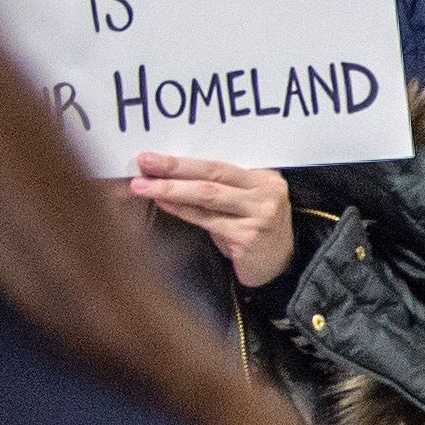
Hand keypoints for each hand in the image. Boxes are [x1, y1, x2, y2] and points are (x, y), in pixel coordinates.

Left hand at [129, 153, 291, 286]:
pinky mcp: (248, 237)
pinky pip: (207, 220)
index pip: (218, 164)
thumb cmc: (255, 231)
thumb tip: (170, 176)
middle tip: (144, 163)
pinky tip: (164, 204)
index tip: (154, 157)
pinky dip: (182, 211)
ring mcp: (259, 215)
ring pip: (207, 196)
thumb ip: (220, 189)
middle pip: (212, 174)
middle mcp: (266, 193)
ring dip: (171, 189)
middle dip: (174, 168)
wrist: (281, 267)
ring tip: (143, 186)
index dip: (184, 161)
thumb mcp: (244, 203)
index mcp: (265, 178)